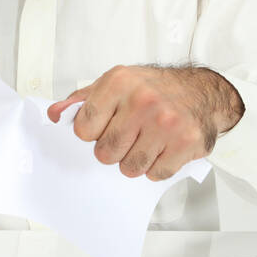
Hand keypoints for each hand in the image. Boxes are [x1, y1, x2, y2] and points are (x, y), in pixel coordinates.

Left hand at [46, 63, 242, 181]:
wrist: (202, 92)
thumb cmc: (154, 89)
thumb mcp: (115, 83)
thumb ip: (82, 101)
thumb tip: (54, 115)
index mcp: (120, 82)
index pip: (84, 129)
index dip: (90, 134)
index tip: (101, 128)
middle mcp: (144, 101)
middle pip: (105, 154)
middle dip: (113, 150)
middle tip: (128, 136)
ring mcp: (167, 123)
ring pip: (130, 168)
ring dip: (135, 161)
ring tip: (146, 142)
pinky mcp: (187, 143)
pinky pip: (155, 174)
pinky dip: (157, 167)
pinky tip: (163, 148)